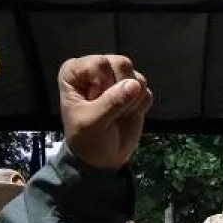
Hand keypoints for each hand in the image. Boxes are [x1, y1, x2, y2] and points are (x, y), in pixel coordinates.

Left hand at [58, 55, 153, 171]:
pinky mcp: (134, 91)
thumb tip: (135, 84)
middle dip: (119, 91)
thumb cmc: (86, 139)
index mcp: (76, 71)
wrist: (101, 158)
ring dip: (131, 100)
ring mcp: (117, 78)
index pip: (100, 63)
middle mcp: (97, 69)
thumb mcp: (93, 122)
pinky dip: (140, 106)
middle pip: (121, 64)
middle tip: (108, 110)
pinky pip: (146, 90)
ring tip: (118, 114)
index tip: (94, 103)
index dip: (102, 85)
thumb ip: (112, 103)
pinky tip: (127, 115)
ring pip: (136, 76)